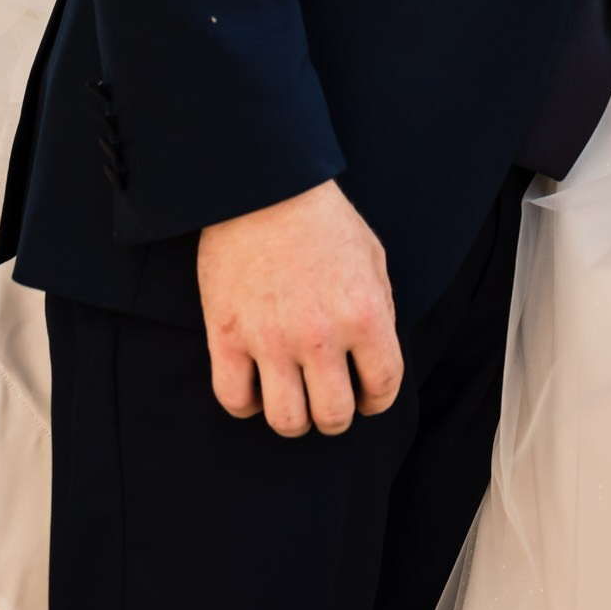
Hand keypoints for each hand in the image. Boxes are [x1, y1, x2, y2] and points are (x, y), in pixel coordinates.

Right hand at [197, 178, 401, 436]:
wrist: (265, 188)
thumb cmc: (323, 219)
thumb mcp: (372, 257)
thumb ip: (378, 310)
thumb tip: (373, 355)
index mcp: (364, 314)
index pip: (383, 387)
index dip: (377, 400)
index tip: (368, 397)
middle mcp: (320, 336)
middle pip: (333, 416)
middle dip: (336, 416)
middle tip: (330, 401)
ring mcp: (271, 340)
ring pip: (286, 421)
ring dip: (295, 419)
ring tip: (294, 400)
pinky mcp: (227, 337)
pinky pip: (234, 400)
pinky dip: (246, 404)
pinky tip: (256, 387)